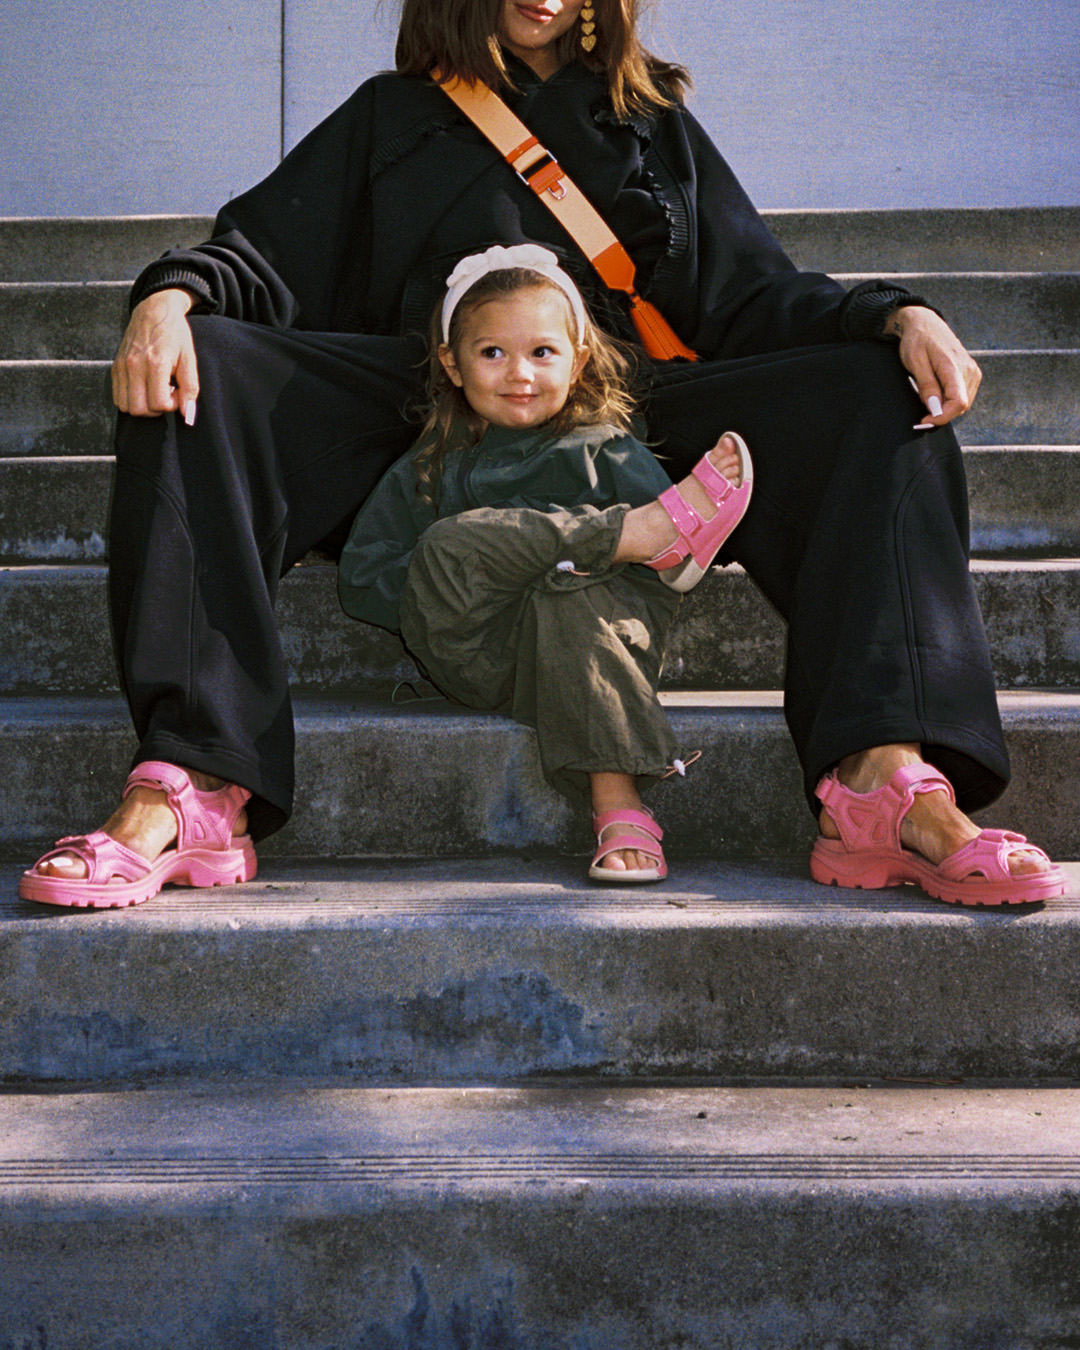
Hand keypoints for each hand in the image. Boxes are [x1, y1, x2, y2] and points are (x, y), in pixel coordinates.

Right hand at [111, 289, 199, 419]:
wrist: (154, 310)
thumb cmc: (175, 334)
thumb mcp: (189, 359)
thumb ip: (190, 388)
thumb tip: (187, 415)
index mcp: (155, 363)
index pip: (158, 403)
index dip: (171, 405)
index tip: (176, 393)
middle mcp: (134, 366)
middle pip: (139, 409)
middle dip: (155, 410)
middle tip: (166, 395)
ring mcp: (121, 366)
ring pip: (125, 406)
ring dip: (142, 406)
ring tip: (154, 391)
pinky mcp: (115, 366)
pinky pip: (117, 396)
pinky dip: (130, 399)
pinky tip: (144, 388)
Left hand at [883, 305, 981, 426]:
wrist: (925, 323)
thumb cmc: (917, 340)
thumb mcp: (915, 362)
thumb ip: (927, 386)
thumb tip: (934, 408)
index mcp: (954, 366)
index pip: (958, 402)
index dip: (942, 417)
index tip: (925, 420)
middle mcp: (969, 369)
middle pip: (961, 406)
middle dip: (942, 414)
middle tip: (922, 413)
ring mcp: (972, 371)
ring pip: (963, 403)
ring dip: (945, 408)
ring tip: (928, 397)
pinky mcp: (972, 373)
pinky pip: (964, 395)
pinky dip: (950, 401)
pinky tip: (937, 393)